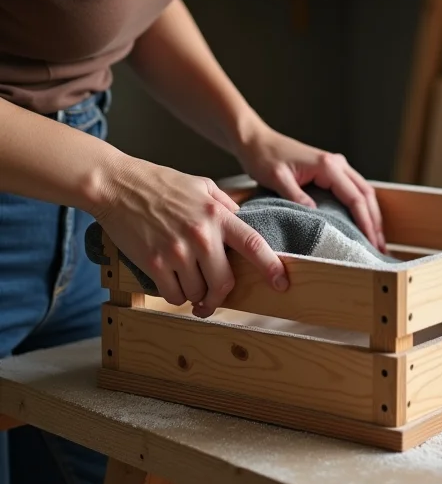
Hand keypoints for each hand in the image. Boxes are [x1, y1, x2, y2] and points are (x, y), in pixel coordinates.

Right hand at [94, 154, 287, 317]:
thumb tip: (240, 220)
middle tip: (213, 300)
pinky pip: (174, 295)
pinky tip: (171, 284)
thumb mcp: (201, 185)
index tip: (282, 283)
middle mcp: (202, 235)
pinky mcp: (155, 263)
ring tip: (187, 284)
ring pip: (198, 293)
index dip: (271, 267)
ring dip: (195, 296)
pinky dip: (175, 296)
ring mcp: (178, 251)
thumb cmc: (159, 183)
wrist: (116, 185)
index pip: (254, 245)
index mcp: (217, 215)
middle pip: (225, 282)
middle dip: (221, 296)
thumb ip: (225, 205)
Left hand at [237, 125, 386, 253]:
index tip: (371, 243)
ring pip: (363, 192)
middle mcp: (337, 163)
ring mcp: (336, 166)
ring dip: (372, 215)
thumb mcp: (277, 178)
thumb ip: (296, 196)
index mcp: (327, 166)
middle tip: (380, 248)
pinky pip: (353, 190)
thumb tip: (316, 217)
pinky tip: (362, 223)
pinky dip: (362, 207)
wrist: (257, 141)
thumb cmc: (264, 157)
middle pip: (366, 195)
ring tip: (376, 241)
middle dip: (375, 222)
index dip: (366, 222)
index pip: (355, 198)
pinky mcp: (331, 171)